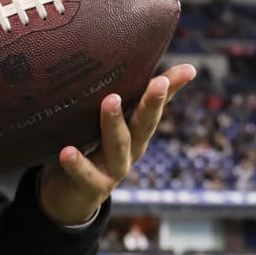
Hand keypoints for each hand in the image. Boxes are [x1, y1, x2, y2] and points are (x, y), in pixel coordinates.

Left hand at [38, 64, 197, 226]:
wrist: (68, 197)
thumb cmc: (87, 148)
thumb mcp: (101, 123)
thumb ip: (111, 100)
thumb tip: (113, 57)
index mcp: (134, 130)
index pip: (155, 105)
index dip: (172, 88)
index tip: (188, 70)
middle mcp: (130, 149)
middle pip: (145, 123)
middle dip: (153, 103)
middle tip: (159, 81)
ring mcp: (113, 169)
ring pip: (117, 146)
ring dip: (114, 123)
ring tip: (111, 100)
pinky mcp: (92, 187)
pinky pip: (85, 174)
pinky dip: (77, 163)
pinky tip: (67, 152)